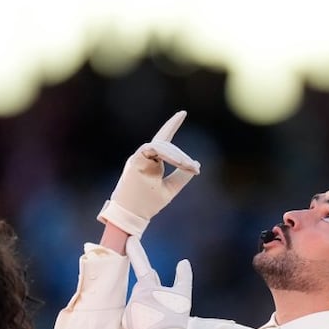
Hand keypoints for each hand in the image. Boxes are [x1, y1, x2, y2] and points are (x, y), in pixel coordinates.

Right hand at [98, 110, 200, 236]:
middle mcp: (143, 156)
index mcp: (150, 160)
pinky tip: (179, 162)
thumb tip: (196, 164)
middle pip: (165, 144)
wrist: (132, 216)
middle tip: (193, 168)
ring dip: (176, 155)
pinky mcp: (135, 162)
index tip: (182, 112)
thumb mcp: (170, 188)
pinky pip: (152, 149)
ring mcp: (138, 158)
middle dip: (181, 155)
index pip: (162, 139)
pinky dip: (167, 154)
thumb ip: (181, 176)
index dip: (172, 125)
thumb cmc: (147, 204)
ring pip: (160, 145)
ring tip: (188, 166)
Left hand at [122, 237, 192, 328]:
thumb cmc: (176, 318)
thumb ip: (184, 277)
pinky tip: (150, 327)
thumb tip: (183, 262)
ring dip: (147, 308)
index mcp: (148, 285)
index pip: (141, 263)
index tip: (130, 239)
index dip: (135, 250)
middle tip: (164, 309)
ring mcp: (129, 308)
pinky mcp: (125, 321)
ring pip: (139, 303)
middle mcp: (135, 294)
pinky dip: (140, 320)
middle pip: (143, 289)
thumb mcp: (184, 296)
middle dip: (151, 294)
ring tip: (158, 320)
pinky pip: (133, 317)